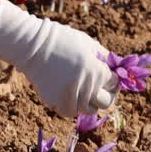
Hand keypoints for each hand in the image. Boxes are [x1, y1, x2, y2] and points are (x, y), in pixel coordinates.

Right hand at [0, 0, 118, 116]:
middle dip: (107, 95)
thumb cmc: (63, 40)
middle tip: (103, 90)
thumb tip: (117, 69)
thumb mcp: (88, 43)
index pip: (114, 84)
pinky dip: (72, 105)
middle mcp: (85, 87)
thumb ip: (104, 58)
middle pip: (105, 102)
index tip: (111, 78)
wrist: (33, 46)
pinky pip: (69, 111)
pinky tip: (70, 94)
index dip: (115, 80)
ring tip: (85, 91)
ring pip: (88, 110)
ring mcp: (69, 97)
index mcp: (96, 71)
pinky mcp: (55, 102)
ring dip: (89, 102)